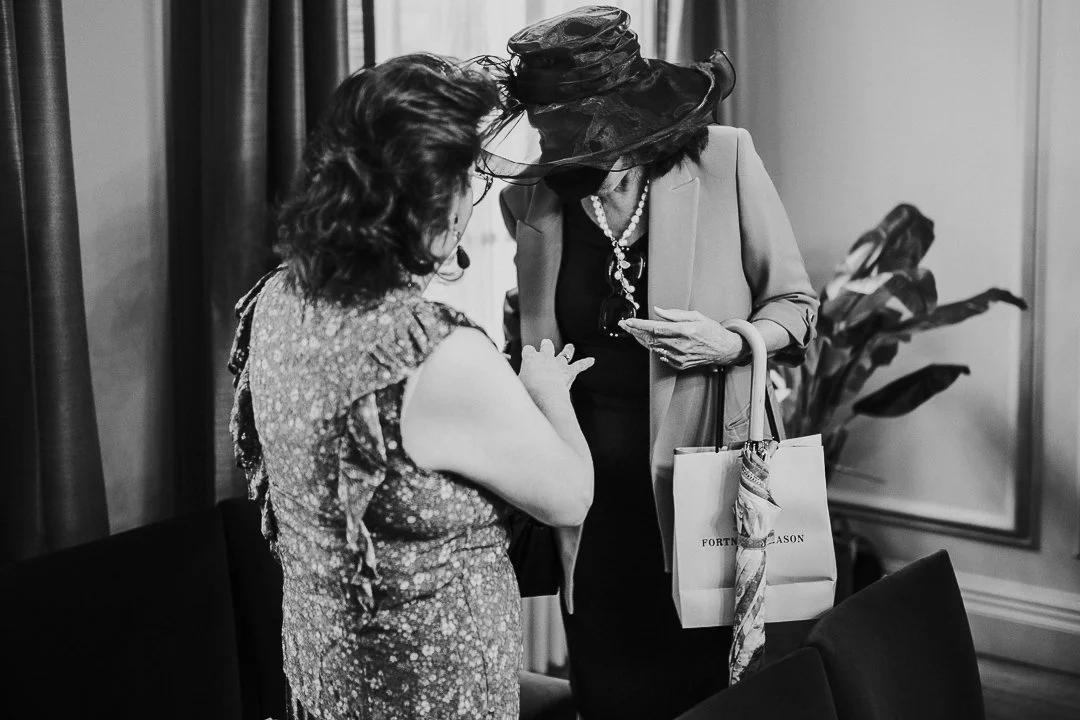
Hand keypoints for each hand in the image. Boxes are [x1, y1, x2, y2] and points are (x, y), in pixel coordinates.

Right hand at [519, 339, 594, 400]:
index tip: (527, 354)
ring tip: (570, 346)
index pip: (528, 350)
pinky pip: (580, 365)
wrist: (545, 395)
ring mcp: (558, 363)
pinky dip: (586, 363)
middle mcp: (546, 357)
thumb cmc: (528, 391)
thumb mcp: (516, 384)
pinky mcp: (569, 372)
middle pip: (547, 346)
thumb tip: (505, 383)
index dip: (528, 352)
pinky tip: (592, 360)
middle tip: (545, 343)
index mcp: (531, 358)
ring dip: (568, 349)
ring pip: (565, 353)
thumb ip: (514, 380)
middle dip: (546, 344)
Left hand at [620, 308, 744, 369]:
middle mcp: (681, 345)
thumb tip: (657, 310)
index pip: (656, 328)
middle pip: (650, 338)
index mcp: (685, 331)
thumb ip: (674, 314)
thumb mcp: (696, 316)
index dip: (639, 325)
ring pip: (653, 347)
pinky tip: (650, 341)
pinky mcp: (679, 364)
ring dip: (641, 339)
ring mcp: (679, 357)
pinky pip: (661, 355)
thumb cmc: (711, 330)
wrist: (723, 349)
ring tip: (633, 331)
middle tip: (625, 325)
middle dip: (635, 331)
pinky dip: (654, 347)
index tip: (629, 321)